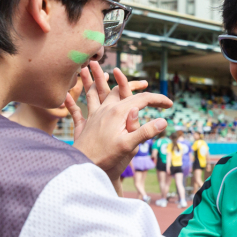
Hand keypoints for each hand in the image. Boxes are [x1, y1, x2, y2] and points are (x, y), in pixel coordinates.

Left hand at [67, 62, 171, 183]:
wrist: (84, 168)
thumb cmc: (107, 158)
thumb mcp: (129, 146)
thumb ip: (145, 132)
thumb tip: (163, 121)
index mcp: (119, 113)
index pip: (142, 99)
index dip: (157, 100)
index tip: (169, 105)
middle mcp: (106, 110)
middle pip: (119, 91)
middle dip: (132, 84)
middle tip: (145, 83)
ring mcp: (94, 116)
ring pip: (94, 93)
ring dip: (94, 81)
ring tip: (91, 68)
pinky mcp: (84, 126)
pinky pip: (76, 111)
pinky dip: (72, 103)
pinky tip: (67, 96)